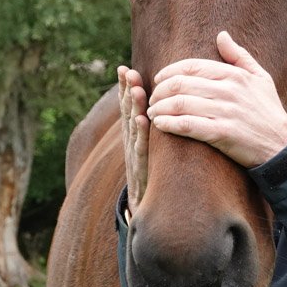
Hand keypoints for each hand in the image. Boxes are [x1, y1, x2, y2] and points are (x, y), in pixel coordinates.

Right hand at [117, 65, 149, 215]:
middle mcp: (132, 147)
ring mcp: (135, 161)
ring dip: (133, 108)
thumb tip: (162, 110)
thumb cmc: (154, 183)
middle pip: (128, 115)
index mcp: (136, 141)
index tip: (124, 68)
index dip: (127, 90)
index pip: (131, 111)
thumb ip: (156, 134)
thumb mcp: (153, 157)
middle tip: (127, 71)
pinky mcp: (142, 174)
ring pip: (133, 131)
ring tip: (136, 89)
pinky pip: (142, 152)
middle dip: (127, 93)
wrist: (153, 218)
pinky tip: (142, 121)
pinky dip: (141, 135)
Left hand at [146, 31, 286, 167]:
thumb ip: (239, 56)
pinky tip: (160, 125)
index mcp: (235, 75)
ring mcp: (227, 112)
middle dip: (160, 91)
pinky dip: (169, 124)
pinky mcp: (223, 134)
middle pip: (181, 84)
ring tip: (152, 112)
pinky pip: (188, 125)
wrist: (283, 146)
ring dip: (160, 108)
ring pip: (181, 104)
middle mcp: (229, 91)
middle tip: (152, 98)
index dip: (169, 72)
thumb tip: (221, 35)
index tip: (158, 80)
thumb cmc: (269, 111)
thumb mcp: (261, 78)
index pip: (192, 67)